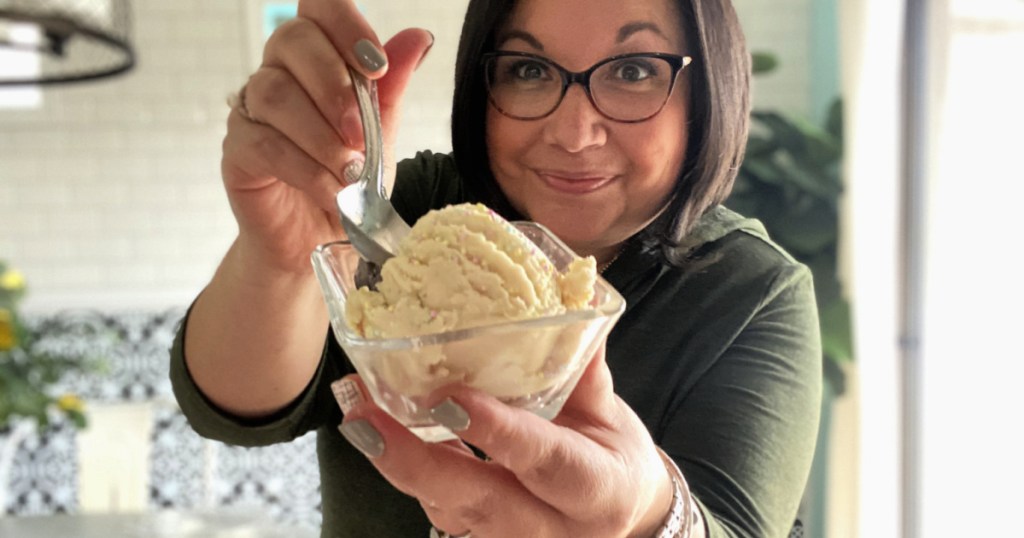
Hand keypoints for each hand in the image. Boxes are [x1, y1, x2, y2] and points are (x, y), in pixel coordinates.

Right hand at [222, 0, 432, 274]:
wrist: (322, 242)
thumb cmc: (349, 182)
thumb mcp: (381, 136)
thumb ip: (390, 89)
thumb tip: (418, 38)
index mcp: (317, 58)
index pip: (318, 9)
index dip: (345, 24)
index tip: (377, 66)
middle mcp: (278, 72)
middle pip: (292, 41)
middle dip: (335, 86)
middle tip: (361, 134)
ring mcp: (252, 110)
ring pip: (275, 94)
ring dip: (321, 135)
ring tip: (349, 172)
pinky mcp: (237, 151)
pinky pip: (263, 144)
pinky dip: (304, 169)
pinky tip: (330, 191)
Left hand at [337, 347, 672, 537]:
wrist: (621, 515)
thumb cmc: (611, 456)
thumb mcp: (609, 413)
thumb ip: (582, 366)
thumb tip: (570, 301)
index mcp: (597, 488)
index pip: (545, 461)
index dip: (497, 431)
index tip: (449, 398)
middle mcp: (553, 527)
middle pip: (479, 500)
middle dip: (417, 460)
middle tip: (366, 416)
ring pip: (448, 510)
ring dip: (398, 464)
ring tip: (357, 417)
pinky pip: (440, 509)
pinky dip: (407, 471)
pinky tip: (375, 432)